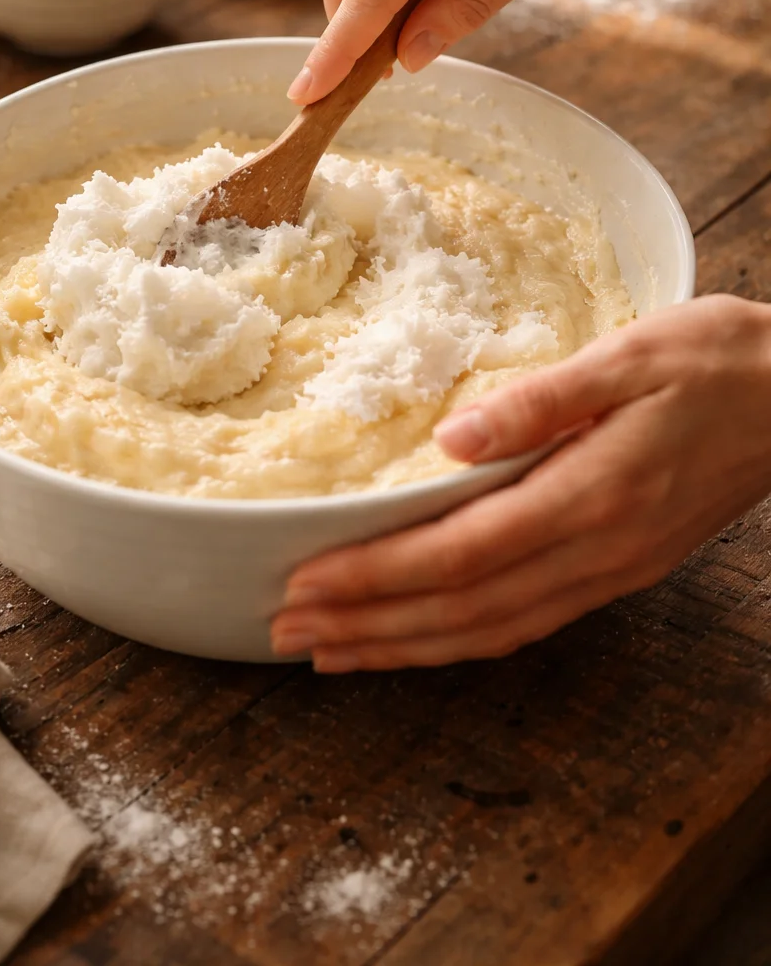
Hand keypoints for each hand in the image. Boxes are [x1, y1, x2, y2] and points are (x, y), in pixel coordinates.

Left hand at [271, 296, 770, 670]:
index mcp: (591, 496)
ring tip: (333, 651)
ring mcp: (613, 569)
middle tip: (288, 632)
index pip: (460, 555)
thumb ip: (539, 400)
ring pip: (492, 630)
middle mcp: (598, 550)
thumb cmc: (719, 361)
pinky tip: (423, 636)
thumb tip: (450, 439)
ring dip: (406, 646)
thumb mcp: (630, 356)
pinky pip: (527, 621)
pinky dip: (462, 638)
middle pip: (463, 611)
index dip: (377, 578)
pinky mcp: (622, 567)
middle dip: (370, 628)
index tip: (307, 585)